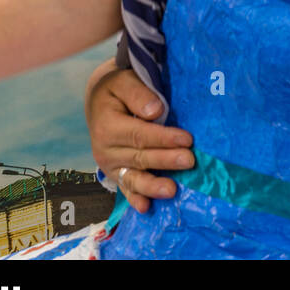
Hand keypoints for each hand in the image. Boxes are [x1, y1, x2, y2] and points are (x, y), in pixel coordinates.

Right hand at [85, 61, 192, 213]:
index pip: (140, 134)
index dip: (164, 138)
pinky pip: (125, 189)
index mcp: (107, 125)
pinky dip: (135, 199)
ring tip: (171, 190)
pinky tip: (146, 208)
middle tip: (189, 161)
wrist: (100, 103)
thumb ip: (138, 94)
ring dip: (152, 186)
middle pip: (141, 156)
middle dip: (166, 160)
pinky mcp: (116, 174)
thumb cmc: (118, 89)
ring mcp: (110, 165)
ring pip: (133, 177)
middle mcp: (106, 149)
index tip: (187, 139)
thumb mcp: (123, 82)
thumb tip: (154, 111)